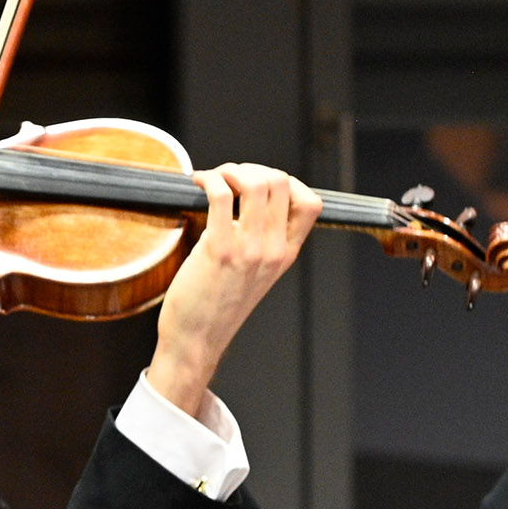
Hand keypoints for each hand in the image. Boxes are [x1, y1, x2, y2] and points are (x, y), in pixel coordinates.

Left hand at [147, 164, 321, 414]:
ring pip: (255, 182)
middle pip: (282, 181)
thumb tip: (247, 201)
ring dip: (230, 169)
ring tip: (213, 178)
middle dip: (252, 168)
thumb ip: (261, 242)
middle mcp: (274, 250)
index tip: (259, 184)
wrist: (197, 340)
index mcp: (286, 254)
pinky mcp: (219, 250)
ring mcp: (249, 250)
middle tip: (228, 179)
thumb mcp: (255, 274)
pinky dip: (208, 178)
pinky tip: (197, 182)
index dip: (287, 181)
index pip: (311, 203)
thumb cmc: (217, 305)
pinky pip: (220, 194)